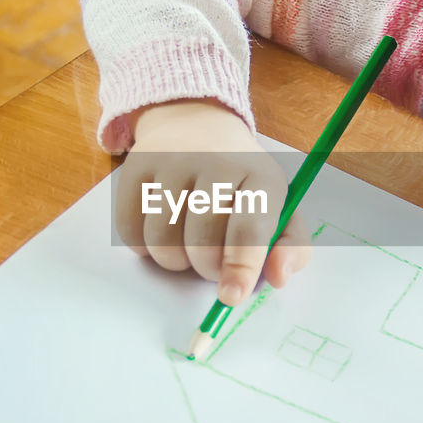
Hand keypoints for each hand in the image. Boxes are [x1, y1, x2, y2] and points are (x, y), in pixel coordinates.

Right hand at [113, 99, 311, 304]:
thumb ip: (291, 247)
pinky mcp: (135, 167)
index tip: (231, 297)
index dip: (241, 268)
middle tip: (212, 264)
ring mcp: (171, 160)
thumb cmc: (243, 182)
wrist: (197, 126)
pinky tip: (161, 234)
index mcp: (260, 174)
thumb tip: (279, 277)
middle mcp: (216, 160)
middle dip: (206, 268)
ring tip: (187, 248)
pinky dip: (144, 247)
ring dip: (174, 261)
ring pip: (162, 240)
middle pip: (201, 240)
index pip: (249, 227)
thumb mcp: (280, 207)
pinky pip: (130, 230)